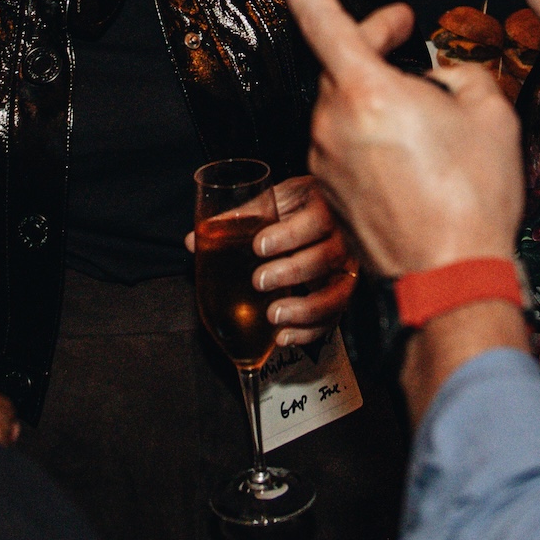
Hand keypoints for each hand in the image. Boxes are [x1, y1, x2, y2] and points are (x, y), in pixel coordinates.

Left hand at [181, 173, 358, 347]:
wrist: (325, 215)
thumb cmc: (296, 207)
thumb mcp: (273, 202)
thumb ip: (238, 219)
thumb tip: (193, 242)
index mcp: (324, 208)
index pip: (318, 220)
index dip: (290, 235)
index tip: (258, 246)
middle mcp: (343, 240)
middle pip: (327, 257)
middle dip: (293, 271)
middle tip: (259, 281)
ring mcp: (346, 270)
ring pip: (336, 294)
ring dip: (305, 309)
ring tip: (273, 316)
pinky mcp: (341, 295)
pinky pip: (332, 319)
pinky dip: (309, 332)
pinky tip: (283, 337)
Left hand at [268, 0, 523, 278]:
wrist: (451, 278)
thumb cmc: (471, 202)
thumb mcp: (492, 115)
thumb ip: (463, 75)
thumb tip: (445, 76)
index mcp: (367, 93)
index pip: (321, 18)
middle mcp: (333, 124)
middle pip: (343, 62)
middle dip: (373, 40)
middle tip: (404, 28)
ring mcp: (326, 162)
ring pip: (346, 108)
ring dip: (378, 99)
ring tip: (428, 118)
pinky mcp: (329, 193)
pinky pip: (347, 147)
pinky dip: (374, 140)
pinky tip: (415, 161)